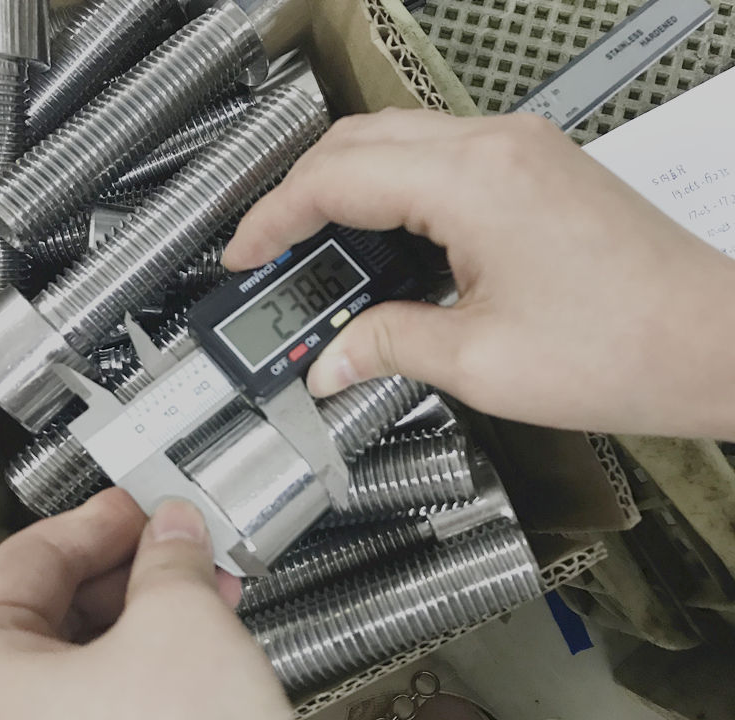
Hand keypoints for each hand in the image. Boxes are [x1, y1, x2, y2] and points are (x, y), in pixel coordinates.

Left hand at [0, 489, 322, 719]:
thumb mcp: (180, 623)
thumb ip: (169, 556)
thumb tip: (171, 530)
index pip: (24, 563)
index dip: (94, 521)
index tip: (137, 507)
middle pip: (49, 617)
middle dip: (128, 571)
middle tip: (177, 545)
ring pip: (81, 667)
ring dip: (147, 618)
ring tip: (203, 590)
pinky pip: (101, 714)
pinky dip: (148, 672)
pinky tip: (199, 649)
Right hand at [223, 109, 734, 439]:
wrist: (714, 345)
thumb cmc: (626, 349)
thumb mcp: (480, 362)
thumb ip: (388, 347)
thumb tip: (331, 359)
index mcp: (474, 182)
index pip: (335, 179)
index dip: (274, 218)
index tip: (246, 250)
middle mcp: (497, 146)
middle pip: (358, 143)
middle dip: (300, 195)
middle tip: (272, 251)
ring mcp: (520, 151)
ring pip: (397, 145)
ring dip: (346, 191)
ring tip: (319, 254)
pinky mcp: (535, 171)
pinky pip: (438, 163)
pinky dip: (394, 196)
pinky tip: (383, 246)